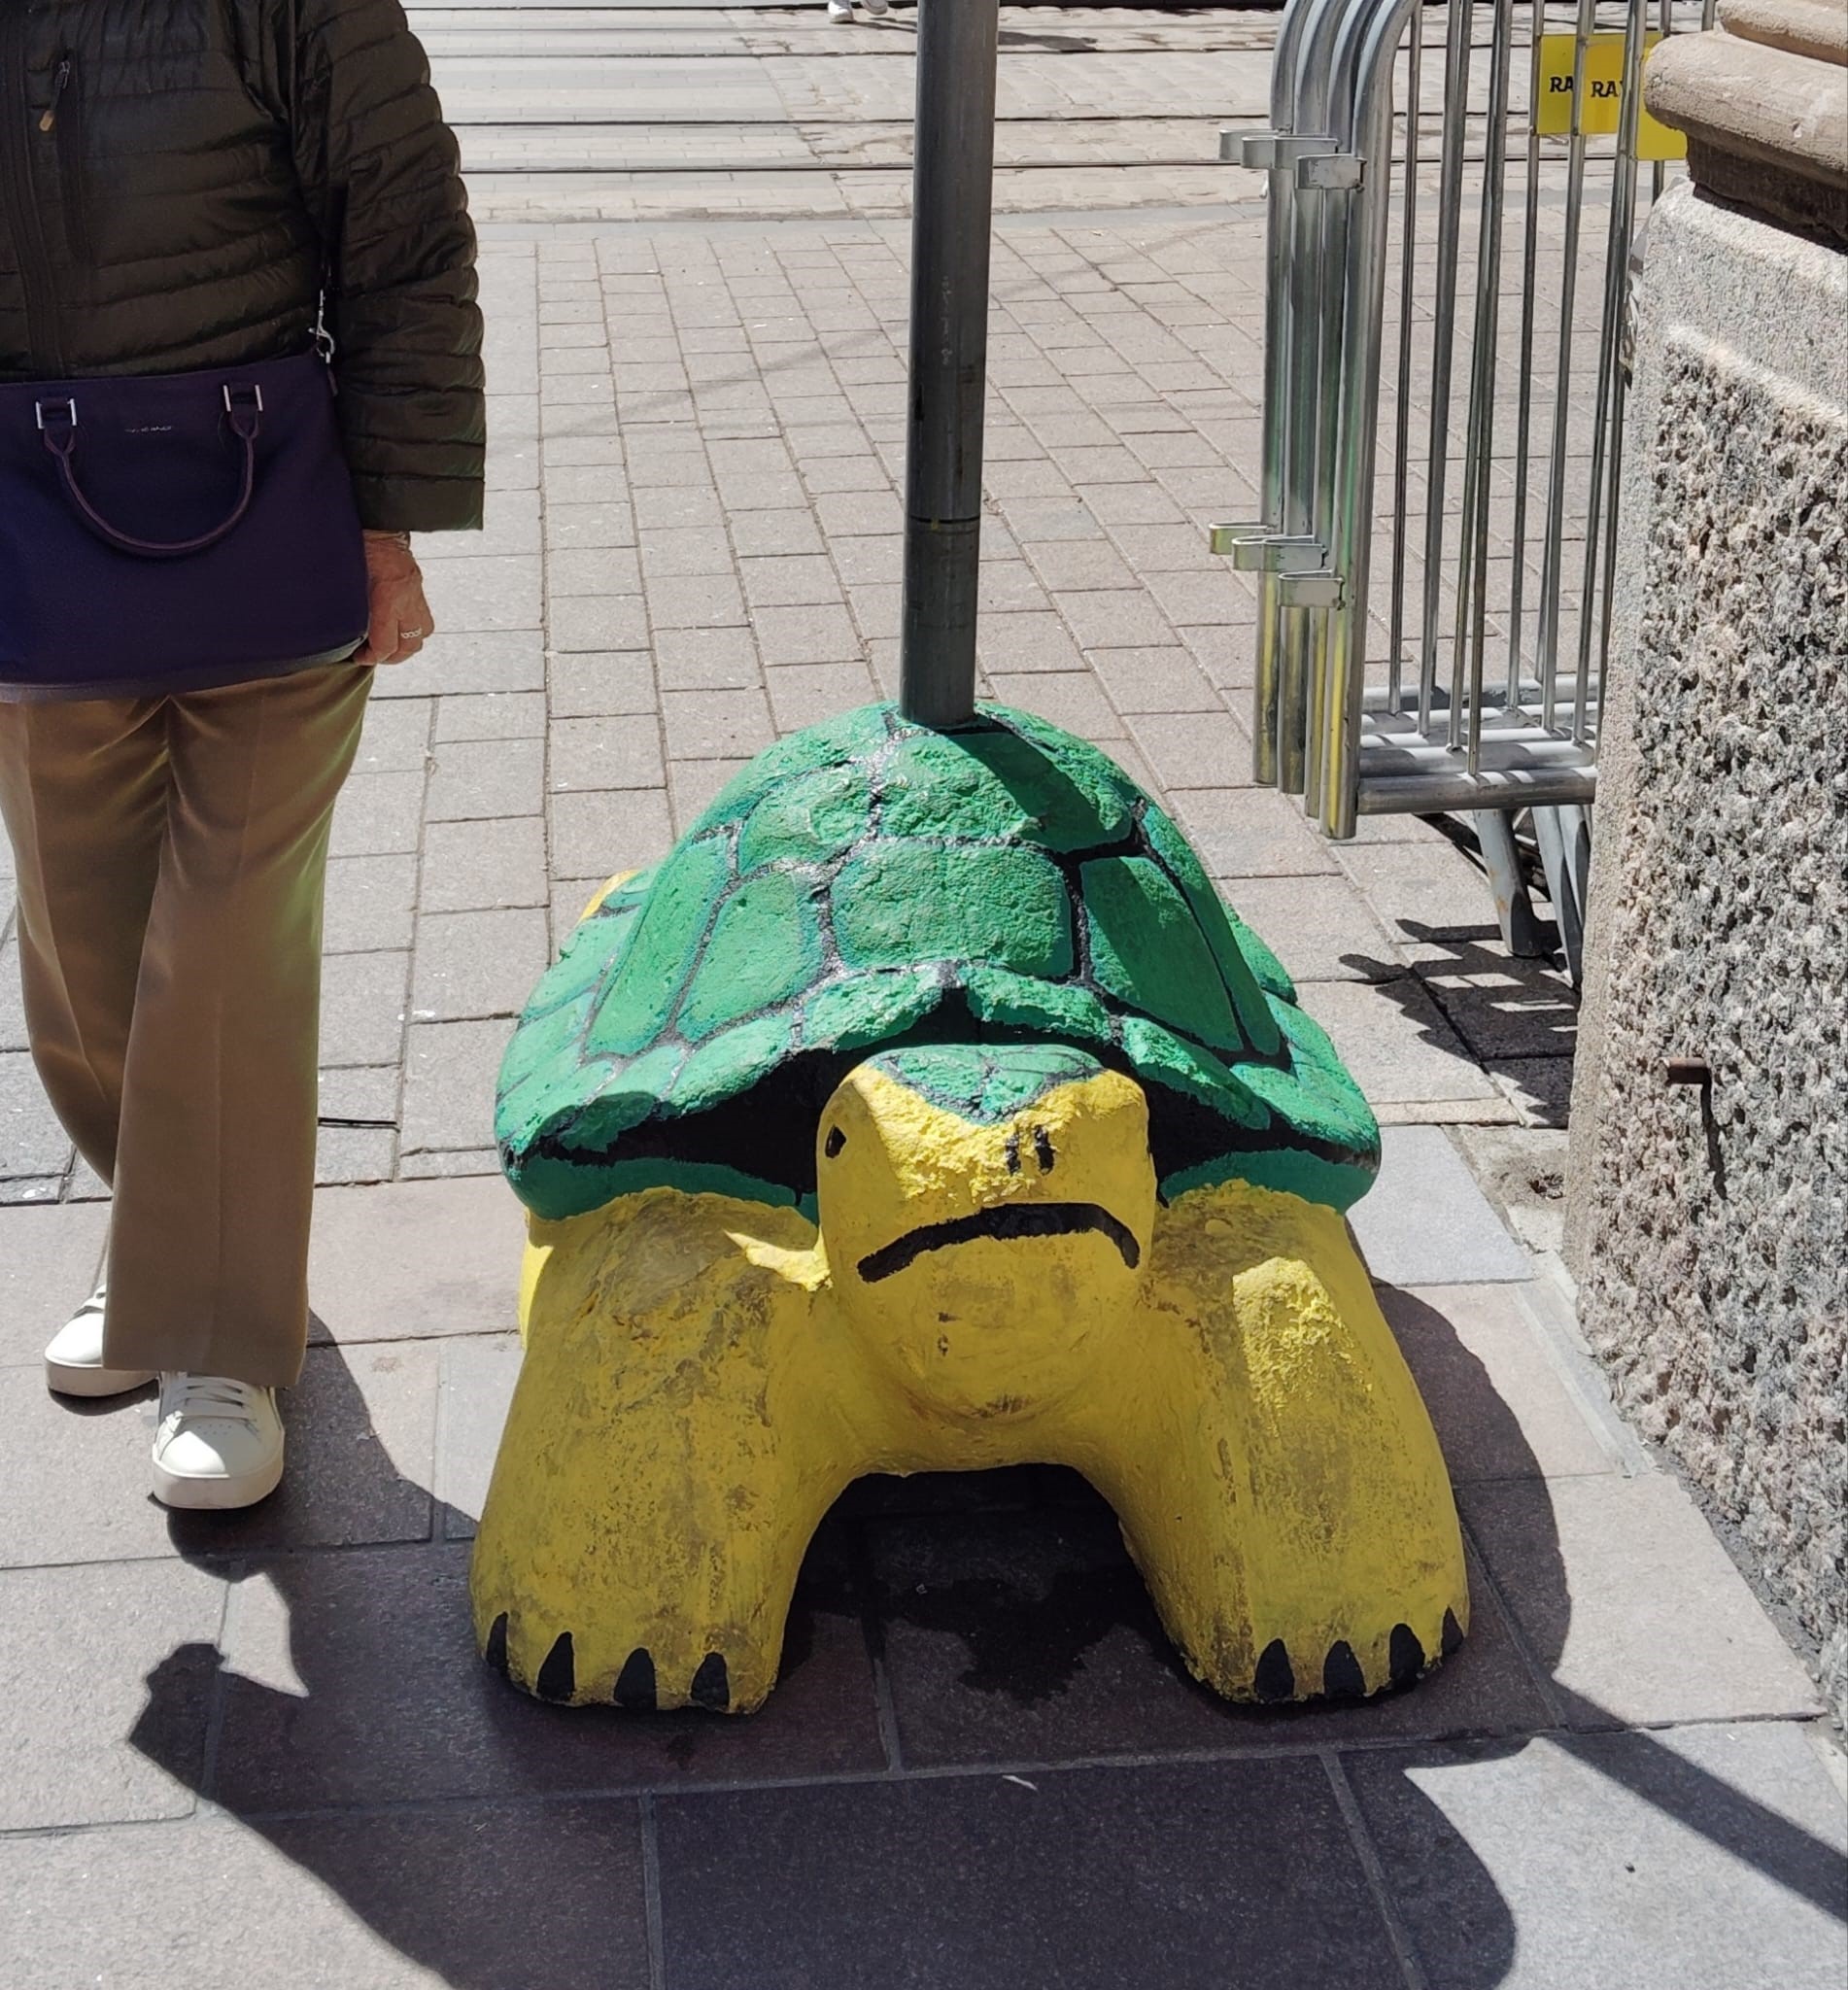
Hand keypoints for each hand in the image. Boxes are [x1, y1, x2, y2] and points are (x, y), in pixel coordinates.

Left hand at [356, 530, 433, 665]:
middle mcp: (407, 602)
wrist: (381, 528)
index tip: (360, 657)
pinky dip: (412, 630)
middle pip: (408, 646)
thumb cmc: (361, 550)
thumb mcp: (350, 581)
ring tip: (390, 646)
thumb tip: (347, 630)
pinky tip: (398, 627)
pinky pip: (424, 620)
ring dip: (406, 645)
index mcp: (388, 600)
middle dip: (391, 657)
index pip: (386, 644)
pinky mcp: (419, 590)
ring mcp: (417, 596)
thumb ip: (352, 609)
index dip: (372, 657)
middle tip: (375, 656)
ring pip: (422, 635)